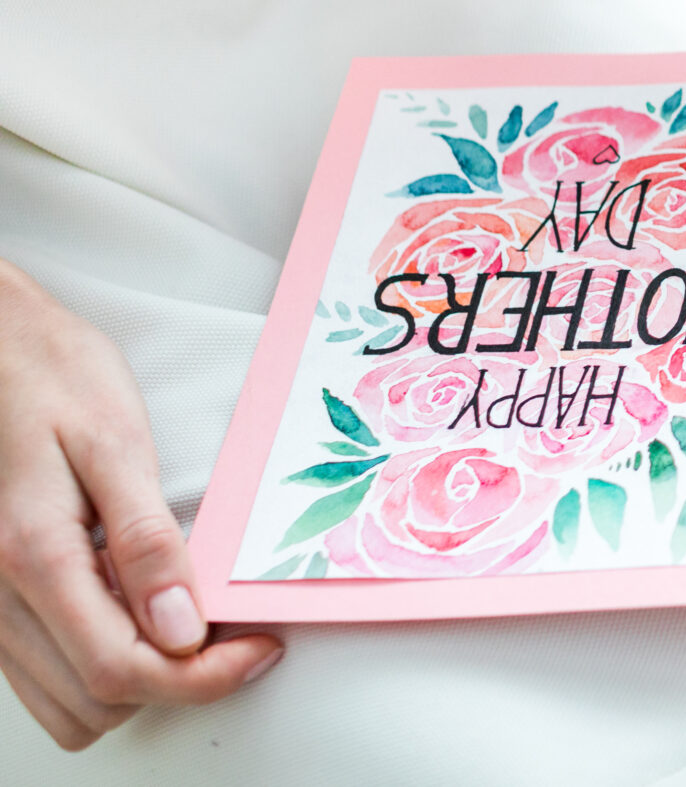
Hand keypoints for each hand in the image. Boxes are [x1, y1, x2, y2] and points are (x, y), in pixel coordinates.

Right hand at [0, 263, 281, 748]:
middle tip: (233, 629)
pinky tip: (137, 608)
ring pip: (66, 701)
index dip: (202, 679)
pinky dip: (95, 664)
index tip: (260, 649)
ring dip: (134, 680)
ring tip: (187, 616)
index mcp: (33, 557)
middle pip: (95, 700)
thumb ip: (145, 539)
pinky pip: (43, 673)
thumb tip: (183, 629)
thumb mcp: (115, 441)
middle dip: (174, 681)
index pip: (122, 669)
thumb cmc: (53, 376)